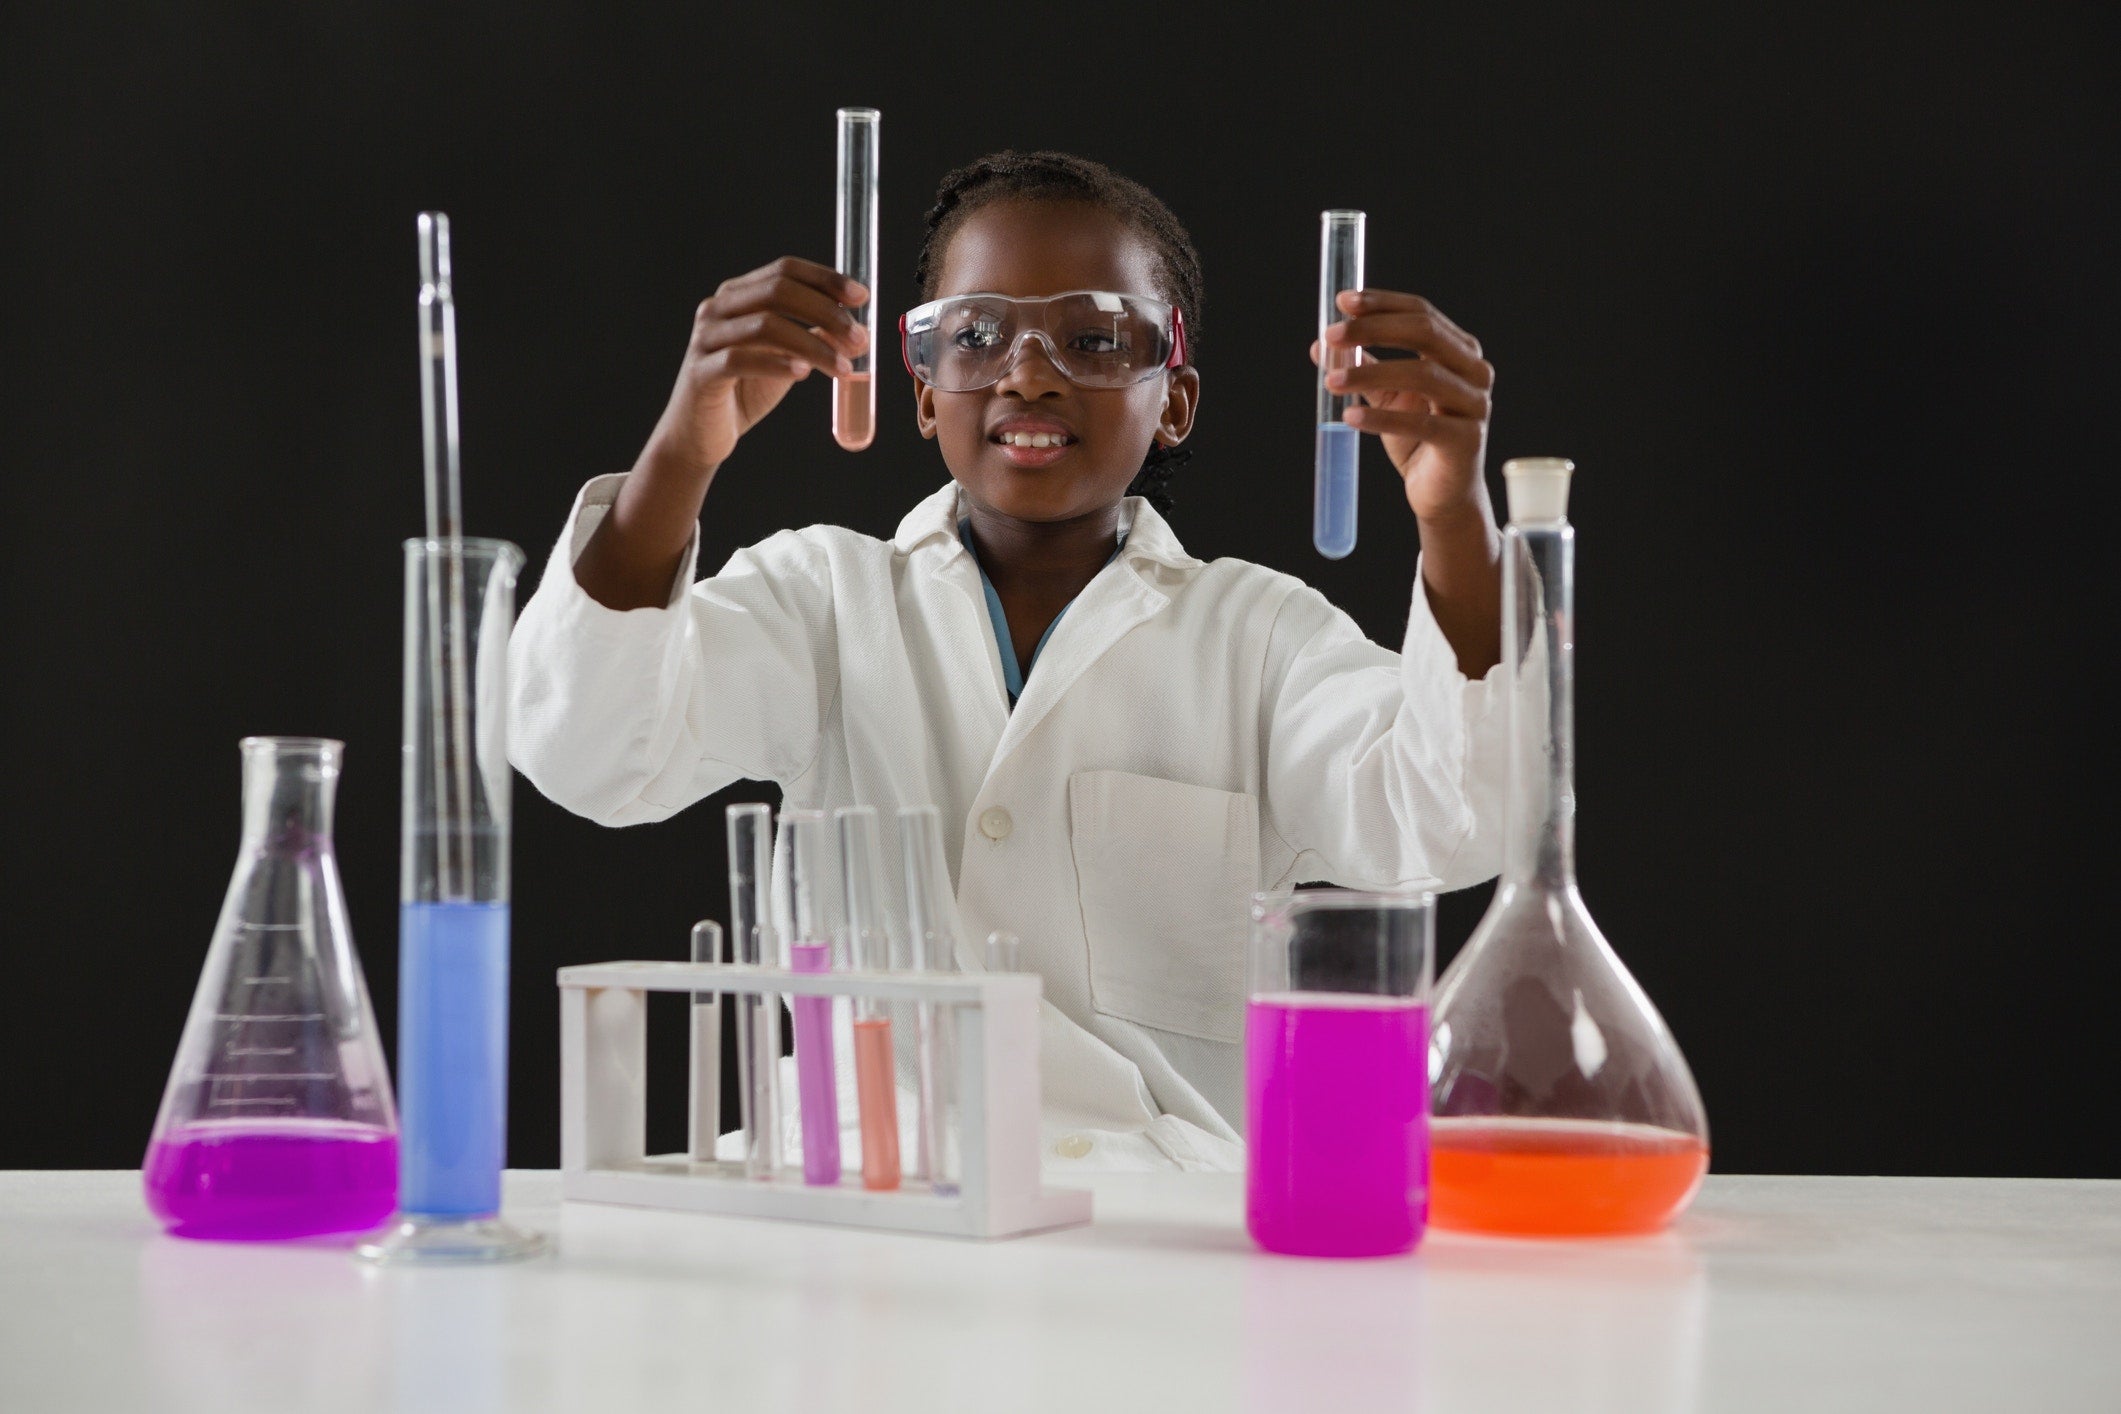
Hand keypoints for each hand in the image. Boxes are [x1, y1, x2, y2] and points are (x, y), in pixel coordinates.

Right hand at [644, 256, 869, 477]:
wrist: (702, 435)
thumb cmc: (745, 391)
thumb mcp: (787, 359)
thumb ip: (815, 338)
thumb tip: (859, 330)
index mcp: (738, 295)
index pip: (785, 271)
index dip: (825, 279)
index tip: (861, 296)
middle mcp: (718, 308)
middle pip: (778, 291)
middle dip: (826, 311)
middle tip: (859, 339)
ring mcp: (706, 338)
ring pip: (766, 326)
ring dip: (813, 344)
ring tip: (844, 367)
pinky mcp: (701, 373)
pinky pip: (741, 360)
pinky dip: (777, 364)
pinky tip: (803, 373)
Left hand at [1309, 289, 1493, 524]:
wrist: (1442, 493)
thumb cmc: (1417, 439)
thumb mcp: (1386, 396)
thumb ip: (1361, 367)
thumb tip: (1319, 345)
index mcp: (1459, 351)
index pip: (1421, 313)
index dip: (1381, 304)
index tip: (1342, 301)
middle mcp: (1474, 371)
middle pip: (1425, 333)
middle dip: (1373, 329)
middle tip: (1331, 336)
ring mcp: (1475, 404)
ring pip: (1422, 374)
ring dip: (1370, 373)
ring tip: (1331, 381)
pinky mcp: (1466, 440)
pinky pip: (1421, 423)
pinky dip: (1381, 418)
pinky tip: (1350, 417)